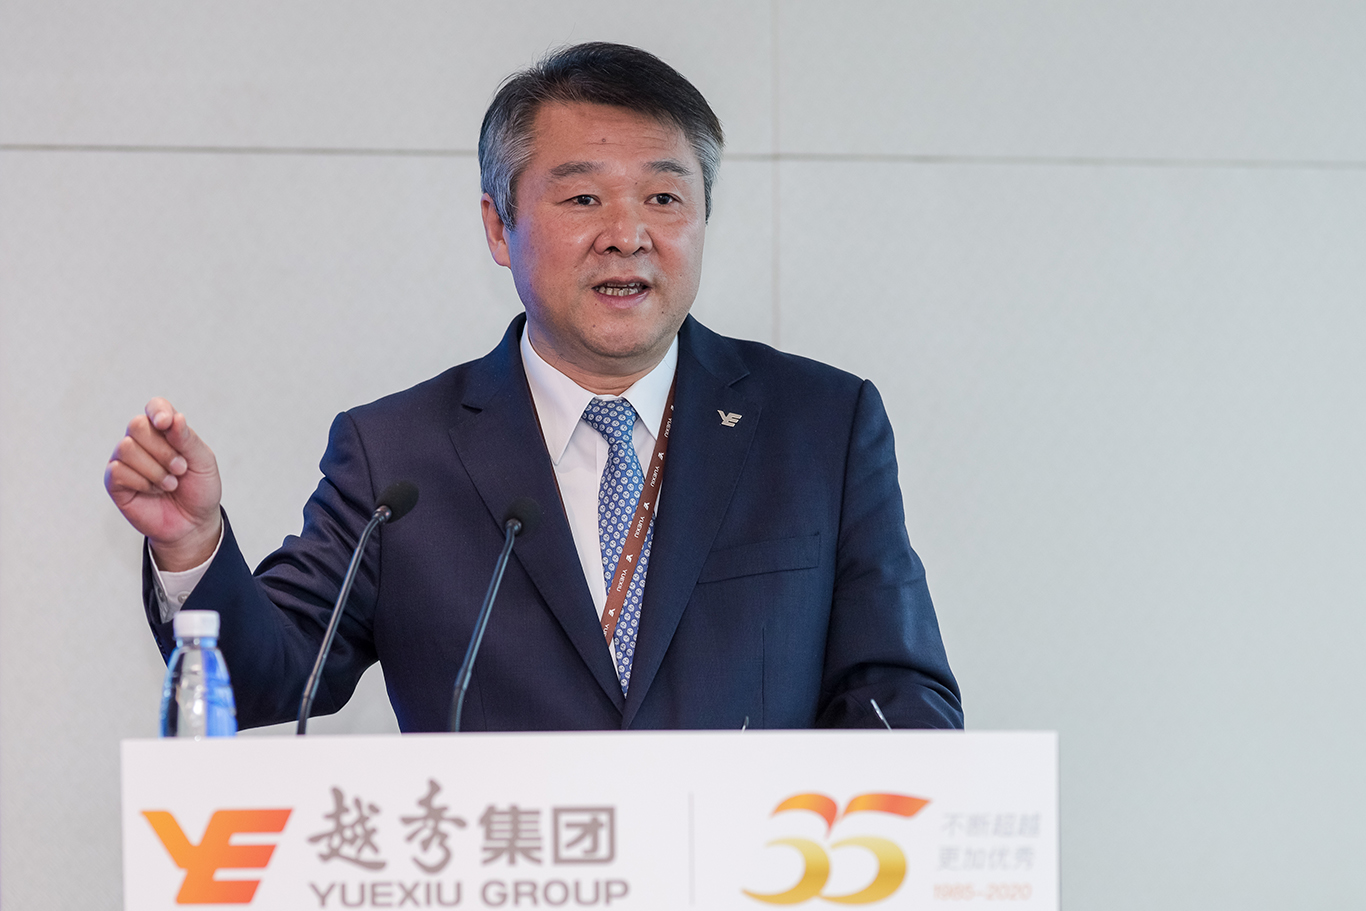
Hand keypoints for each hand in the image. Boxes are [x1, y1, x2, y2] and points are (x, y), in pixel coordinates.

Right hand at [105, 398, 222, 570]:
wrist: (193, 523)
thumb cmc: (199, 489)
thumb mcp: (203, 462)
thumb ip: (187, 439)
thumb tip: (173, 418)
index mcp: (165, 432)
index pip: (154, 407)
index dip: (158, 411)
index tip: (166, 423)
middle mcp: (141, 442)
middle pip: (137, 425)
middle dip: (163, 450)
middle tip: (180, 469)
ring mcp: (125, 460)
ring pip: (126, 447)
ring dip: (155, 469)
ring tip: (170, 483)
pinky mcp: (115, 482)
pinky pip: (118, 471)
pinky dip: (142, 483)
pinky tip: (153, 491)